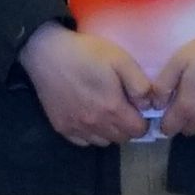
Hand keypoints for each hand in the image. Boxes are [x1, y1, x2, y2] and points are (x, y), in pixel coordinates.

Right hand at [23, 21, 156, 147]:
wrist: (46, 53)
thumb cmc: (86, 53)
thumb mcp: (121, 60)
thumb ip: (140, 85)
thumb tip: (148, 105)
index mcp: (112, 108)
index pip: (138, 131)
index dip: (143, 120)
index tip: (139, 108)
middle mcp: (94, 124)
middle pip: (121, 138)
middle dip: (127, 126)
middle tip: (124, 107)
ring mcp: (76, 128)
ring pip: (103, 142)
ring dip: (109, 131)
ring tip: (106, 111)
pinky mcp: (61, 127)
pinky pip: (83, 141)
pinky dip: (90, 133)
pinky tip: (89, 115)